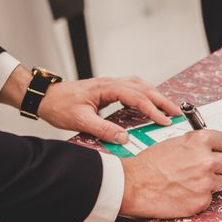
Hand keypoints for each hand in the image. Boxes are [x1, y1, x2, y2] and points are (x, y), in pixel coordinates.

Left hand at [0, 66, 181, 143]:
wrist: (44, 97)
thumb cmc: (59, 106)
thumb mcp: (81, 120)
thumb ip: (104, 130)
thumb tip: (124, 138)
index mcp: (107, 88)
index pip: (136, 97)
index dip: (152, 109)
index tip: (163, 121)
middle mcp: (111, 83)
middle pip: (144, 88)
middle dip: (162, 101)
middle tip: (176, 113)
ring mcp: (110, 84)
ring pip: (140, 86)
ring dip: (155, 96)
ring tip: (168, 108)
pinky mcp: (109, 89)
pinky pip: (133, 88)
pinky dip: (146, 94)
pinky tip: (149, 102)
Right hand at [119, 130, 221, 218]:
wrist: (133, 185)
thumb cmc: (148, 164)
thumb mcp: (174, 142)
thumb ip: (195, 144)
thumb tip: (208, 148)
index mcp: (201, 142)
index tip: (221, 151)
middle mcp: (207, 161)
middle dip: (218, 166)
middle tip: (204, 169)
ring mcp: (206, 183)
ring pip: (219, 182)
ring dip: (208, 182)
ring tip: (188, 182)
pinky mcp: (202, 201)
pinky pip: (209, 198)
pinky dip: (199, 197)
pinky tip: (184, 193)